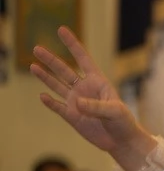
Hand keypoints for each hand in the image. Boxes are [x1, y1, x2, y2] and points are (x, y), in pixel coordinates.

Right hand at [31, 27, 154, 164]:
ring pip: (57, 86)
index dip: (72, 44)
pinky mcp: (72, 117)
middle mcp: (85, 89)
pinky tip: (42, 96)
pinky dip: (49, 102)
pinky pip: (58, 107)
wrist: (122, 141)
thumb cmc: (124, 122)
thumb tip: (78, 103)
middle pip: (64, 70)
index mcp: (98, 82)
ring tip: (32, 66)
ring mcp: (77, 102)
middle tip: (36, 48)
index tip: (61, 29)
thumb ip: (97, 106)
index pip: (83, 59)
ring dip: (45, 77)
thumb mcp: (115, 111)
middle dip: (51, 59)